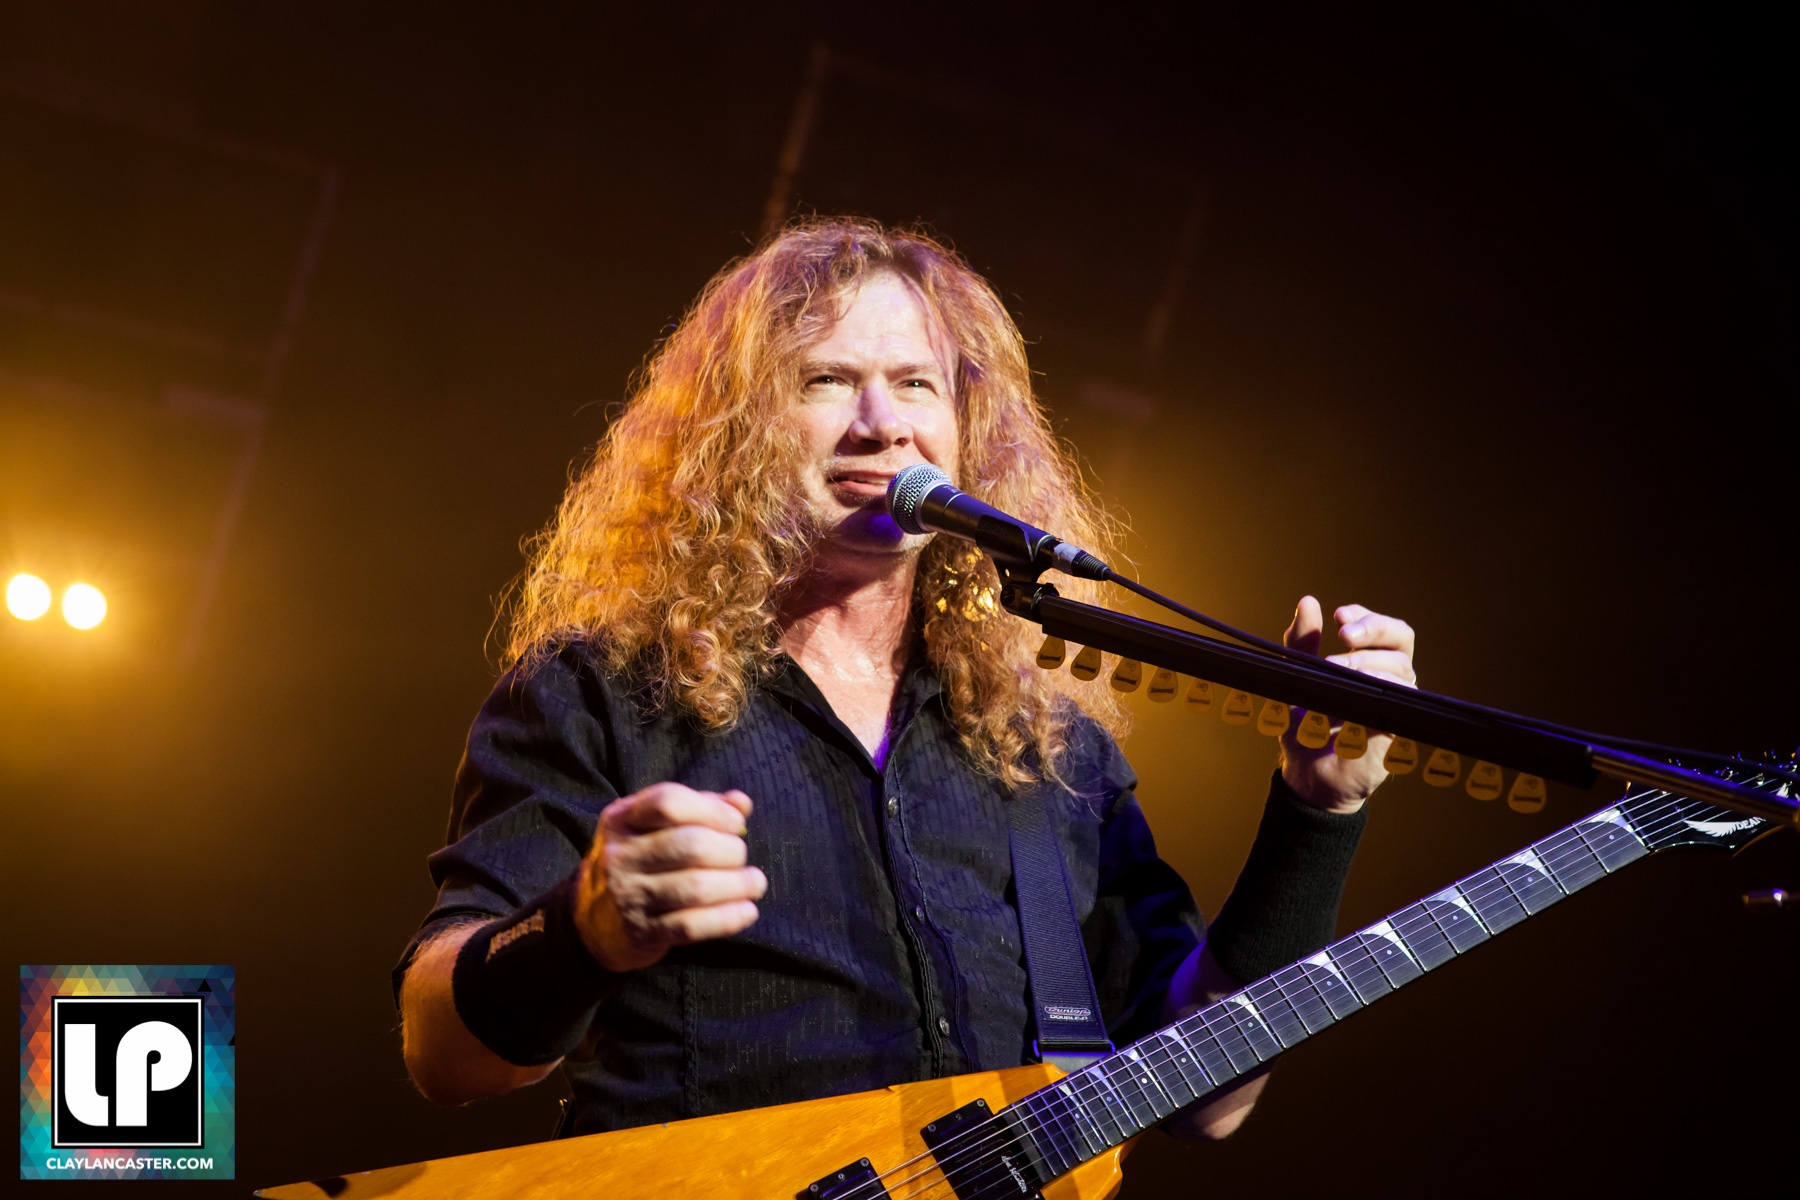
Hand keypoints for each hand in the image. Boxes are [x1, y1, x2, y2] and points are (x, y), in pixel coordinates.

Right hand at [572, 783, 767, 972]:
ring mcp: (628, 896)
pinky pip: (692, 925)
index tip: (736, 823)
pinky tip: (746, 911)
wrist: (592, 922)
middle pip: (691, 846)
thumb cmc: (639, 863)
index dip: (712, 810)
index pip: (669, 802)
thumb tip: (741, 803)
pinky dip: (728, 918)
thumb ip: (698, 809)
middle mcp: (620, 855)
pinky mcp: (641, 933)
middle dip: (731, 851)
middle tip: (741, 858)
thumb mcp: (653, 828)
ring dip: (737, 885)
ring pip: (696, 888)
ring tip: (755, 883)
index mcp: (622, 819)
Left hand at [1279, 597, 1417, 813]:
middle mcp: (1390, 680)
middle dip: (1373, 630)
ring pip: (1401, 669)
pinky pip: (1399, 703)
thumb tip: (1308, 602)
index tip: (1340, 616)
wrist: (1307, 775)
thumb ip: (1302, 643)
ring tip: (1336, 665)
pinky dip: (1377, 690)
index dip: (1367, 617)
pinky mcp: (1396, 731)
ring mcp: (1395, 705)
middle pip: (1401, 639)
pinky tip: (1354, 689)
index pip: (1386, 628)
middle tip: (1343, 635)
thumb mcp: (1297, 678)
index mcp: (1373, 663)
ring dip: (1368, 661)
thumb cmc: (1306, 726)